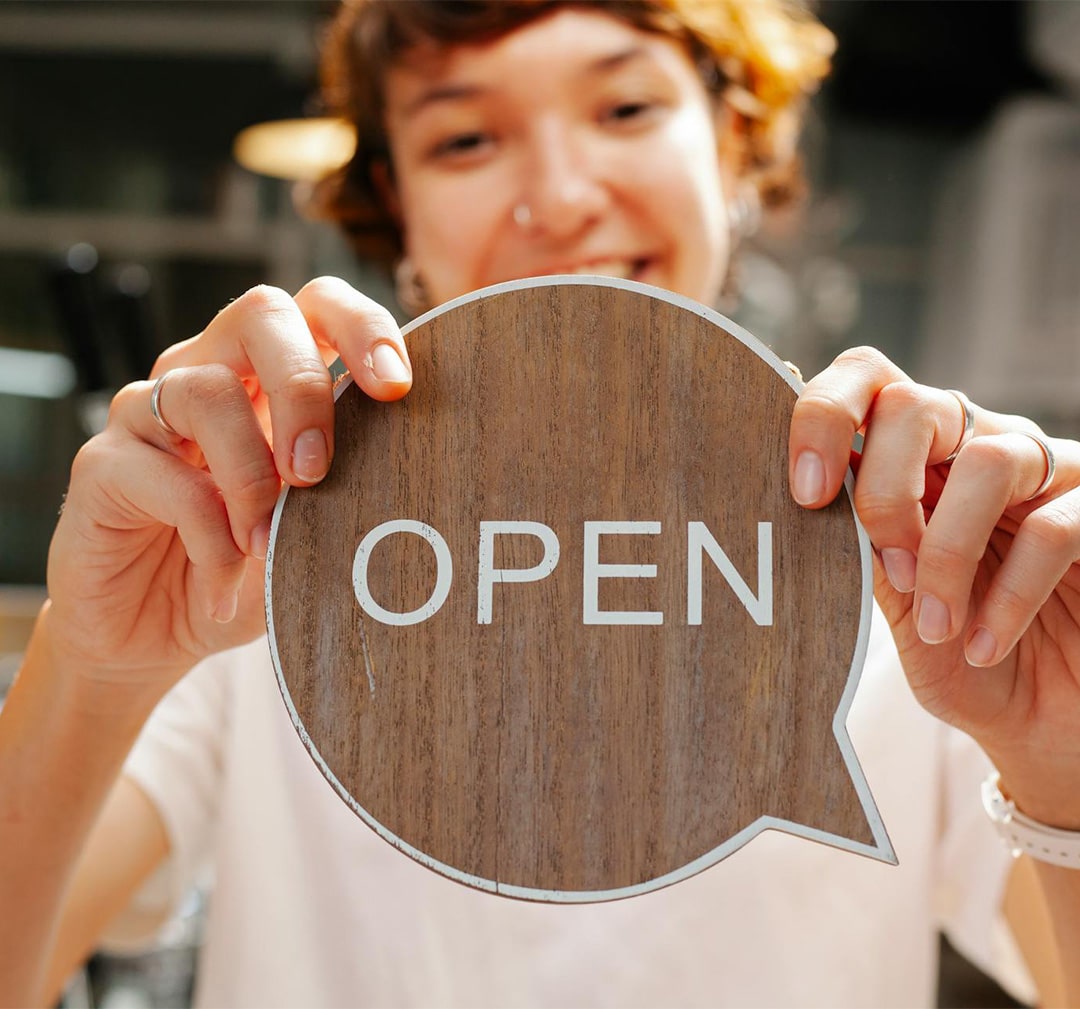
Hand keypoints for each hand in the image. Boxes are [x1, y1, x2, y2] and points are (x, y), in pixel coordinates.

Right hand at [44, 278, 411, 701]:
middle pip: (262, 314)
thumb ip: (351, 503)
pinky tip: (225, 577)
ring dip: (250, 475)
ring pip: (206, 390)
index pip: (319, 308)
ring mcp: (151, 413)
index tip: (396, 387)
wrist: (153, 636)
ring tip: (264, 545)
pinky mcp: (103, 463)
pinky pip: (161, 472)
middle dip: (302, 386)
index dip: (363, 327)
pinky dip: (207, 532)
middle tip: (315, 470)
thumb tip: (405, 494)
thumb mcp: (314, 541)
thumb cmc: (247, 577)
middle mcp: (212, 375)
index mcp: (274, 380)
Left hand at [789, 347, 1079, 826]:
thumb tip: (804, 506)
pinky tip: (982, 645)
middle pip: (915, 403)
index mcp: (914, 459)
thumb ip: (857, 549)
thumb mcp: (893, 606)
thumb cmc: (958, 656)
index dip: (825, 416)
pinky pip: (1055, 528)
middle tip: (888, 569)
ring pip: (989, 459)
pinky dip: (1007, 596)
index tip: (807, 495)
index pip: (866, 382)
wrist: (1042, 720)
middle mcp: (977, 446)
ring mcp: (1046, 473)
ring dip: (947, 553)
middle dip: (884, 491)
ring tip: (936, 625)